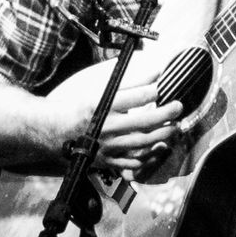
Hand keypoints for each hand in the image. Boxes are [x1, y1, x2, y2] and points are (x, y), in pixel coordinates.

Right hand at [47, 56, 182, 177]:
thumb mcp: (100, 91)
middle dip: (165, 115)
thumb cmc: (80, 108)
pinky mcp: (108, 160)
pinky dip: (148, 157)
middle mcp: (105, 127)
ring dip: (162, 135)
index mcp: (102, 106)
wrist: (57, 131)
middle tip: (178, 107)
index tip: (163, 86)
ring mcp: (107, 146)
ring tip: (175, 127)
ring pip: (142, 144)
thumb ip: (130, 84)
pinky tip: (158, 147)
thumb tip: (155, 74)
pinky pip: (132, 163)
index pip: (134, 98)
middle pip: (143, 123)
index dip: (152, 91)